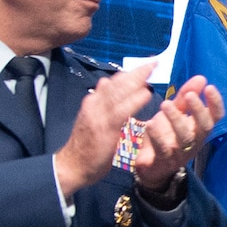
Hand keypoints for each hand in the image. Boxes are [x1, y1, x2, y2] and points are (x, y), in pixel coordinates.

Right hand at [54, 60, 159, 195]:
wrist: (73, 165)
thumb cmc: (85, 145)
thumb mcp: (91, 119)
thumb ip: (100, 102)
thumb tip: (104, 83)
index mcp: (93, 101)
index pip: (113, 82)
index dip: (129, 73)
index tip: (144, 65)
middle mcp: (95, 103)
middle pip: (118, 82)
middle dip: (136, 71)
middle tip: (154, 61)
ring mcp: (99, 114)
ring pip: (120, 91)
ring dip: (137, 80)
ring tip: (152, 70)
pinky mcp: (105, 127)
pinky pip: (122, 110)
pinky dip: (135, 100)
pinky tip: (146, 93)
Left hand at [131, 74, 225, 197]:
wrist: (152, 166)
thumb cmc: (167, 135)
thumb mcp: (176, 113)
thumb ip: (186, 97)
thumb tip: (201, 78)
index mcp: (199, 128)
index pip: (215, 117)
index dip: (216, 103)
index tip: (209, 87)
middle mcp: (194, 141)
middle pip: (204, 127)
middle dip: (198, 110)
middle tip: (188, 95)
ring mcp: (180, 152)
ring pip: (184, 138)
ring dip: (176, 119)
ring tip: (165, 104)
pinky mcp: (164, 161)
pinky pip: (163, 149)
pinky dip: (158, 136)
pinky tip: (151, 124)